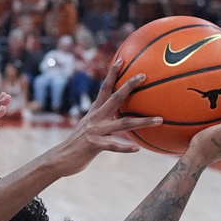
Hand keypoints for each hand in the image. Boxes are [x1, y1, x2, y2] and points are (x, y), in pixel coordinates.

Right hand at [49, 58, 162, 175]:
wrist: (60, 159)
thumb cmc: (78, 146)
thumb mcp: (89, 129)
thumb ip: (102, 122)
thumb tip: (118, 119)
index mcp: (94, 112)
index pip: (104, 88)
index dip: (112, 74)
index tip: (121, 60)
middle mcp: (95, 118)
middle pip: (115, 98)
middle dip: (129, 86)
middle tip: (144, 75)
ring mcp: (95, 131)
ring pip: (123, 123)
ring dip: (143, 121)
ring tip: (159, 120)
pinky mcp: (94, 145)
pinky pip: (114, 146)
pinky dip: (125, 147)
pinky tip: (136, 149)